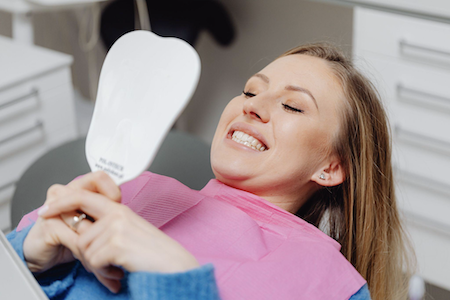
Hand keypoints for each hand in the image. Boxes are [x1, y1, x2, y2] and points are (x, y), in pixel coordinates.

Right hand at [22, 172, 120, 272]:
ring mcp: (54, 208)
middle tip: (109, 235)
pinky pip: (76, 240)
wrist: (44, 253)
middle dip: (103, 221)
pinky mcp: (48, 227)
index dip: (113, 192)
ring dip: (96, 245)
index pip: (101, 178)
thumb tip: (128, 213)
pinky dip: (86, 254)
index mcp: (80, 187)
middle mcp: (65, 192)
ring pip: (85, 225)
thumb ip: (107, 211)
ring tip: (101, 257)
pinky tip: (89, 260)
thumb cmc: (70, 234)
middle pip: (91, 197)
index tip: (118, 207)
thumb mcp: (93, 221)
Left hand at [38, 172, 199, 290]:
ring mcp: (117, 227)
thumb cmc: (154, 252)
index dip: (61, 202)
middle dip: (86, 254)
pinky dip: (104, 272)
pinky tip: (120, 270)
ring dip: (97, 266)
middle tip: (104, 264)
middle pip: (80, 234)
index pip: (82, 196)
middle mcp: (117, 214)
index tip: (46, 210)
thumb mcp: (129, 232)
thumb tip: (82, 230)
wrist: (173, 265)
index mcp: (120, 209)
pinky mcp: (117, 244)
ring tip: (117, 267)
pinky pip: (93, 262)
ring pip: (85, 250)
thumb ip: (106, 227)